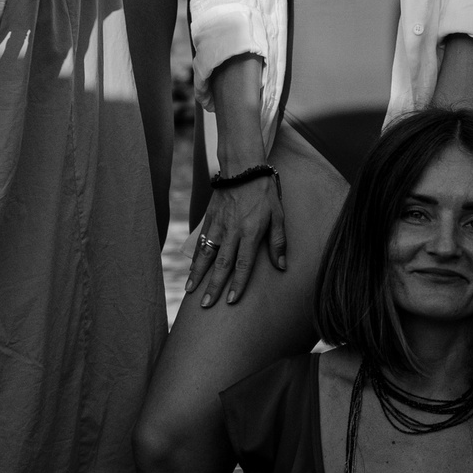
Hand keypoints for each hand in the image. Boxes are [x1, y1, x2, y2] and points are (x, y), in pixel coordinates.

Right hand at [188, 171, 285, 306]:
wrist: (243, 167)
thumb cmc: (264, 192)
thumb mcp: (278, 215)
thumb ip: (279, 242)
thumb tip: (281, 266)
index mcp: (251, 232)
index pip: (244, 264)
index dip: (237, 284)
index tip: (230, 301)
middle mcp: (232, 232)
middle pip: (222, 264)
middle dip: (213, 286)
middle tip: (205, 305)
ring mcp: (219, 225)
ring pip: (206, 254)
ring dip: (198, 274)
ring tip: (190, 291)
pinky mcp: (210, 218)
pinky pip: (202, 241)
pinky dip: (195, 257)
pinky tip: (191, 269)